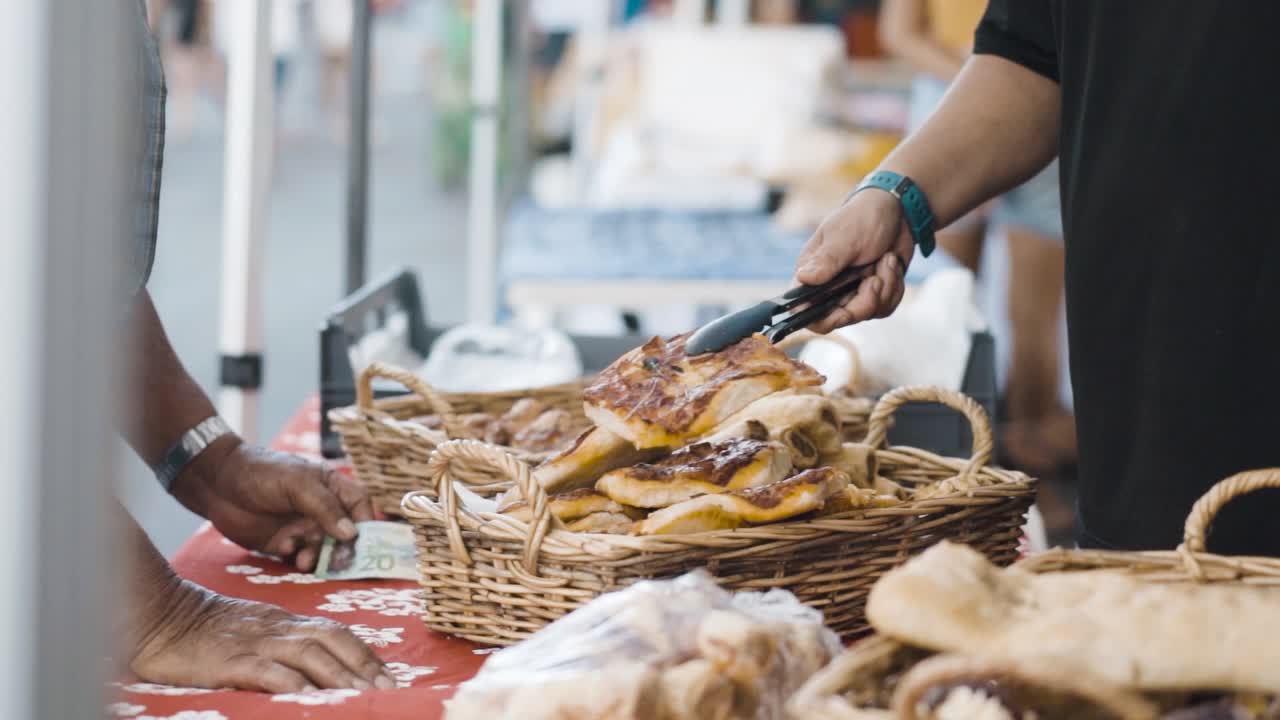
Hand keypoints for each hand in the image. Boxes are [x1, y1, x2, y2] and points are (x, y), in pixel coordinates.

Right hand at [131, 580, 393, 692]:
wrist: (163, 616)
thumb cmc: (209, 629)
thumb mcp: (256, 631)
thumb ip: (285, 646)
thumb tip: (320, 670)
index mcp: (288, 621)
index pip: (338, 633)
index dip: (366, 654)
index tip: (389, 676)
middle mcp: (280, 628)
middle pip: (333, 641)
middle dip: (365, 666)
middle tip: (390, 690)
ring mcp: (257, 642)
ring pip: (310, 655)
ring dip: (341, 676)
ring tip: (364, 697)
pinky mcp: (233, 659)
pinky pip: (269, 672)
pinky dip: (294, 685)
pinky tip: (311, 700)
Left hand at [172, 439, 373, 570]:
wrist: (216, 484)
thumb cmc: (261, 473)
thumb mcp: (297, 484)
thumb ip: (325, 507)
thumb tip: (352, 534)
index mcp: (330, 486)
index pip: (359, 504)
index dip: (367, 522)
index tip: (366, 542)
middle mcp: (321, 509)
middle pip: (346, 533)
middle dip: (347, 549)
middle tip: (342, 563)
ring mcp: (303, 527)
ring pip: (325, 549)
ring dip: (322, 558)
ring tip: (307, 561)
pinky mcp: (284, 544)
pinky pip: (302, 558)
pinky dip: (301, 560)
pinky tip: (288, 553)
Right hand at [793, 189, 914, 332]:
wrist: (899, 209)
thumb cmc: (864, 216)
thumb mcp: (845, 237)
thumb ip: (826, 261)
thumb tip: (802, 279)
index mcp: (813, 274)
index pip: (804, 311)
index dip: (820, 319)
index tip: (843, 312)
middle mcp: (829, 287)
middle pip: (841, 318)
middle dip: (865, 301)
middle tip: (874, 278)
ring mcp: (853, 291)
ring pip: (869, 313)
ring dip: (885, 287)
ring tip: (886, 260)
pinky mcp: (874, 292)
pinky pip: (886, 306)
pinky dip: (895, 286)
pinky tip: (891, 264)